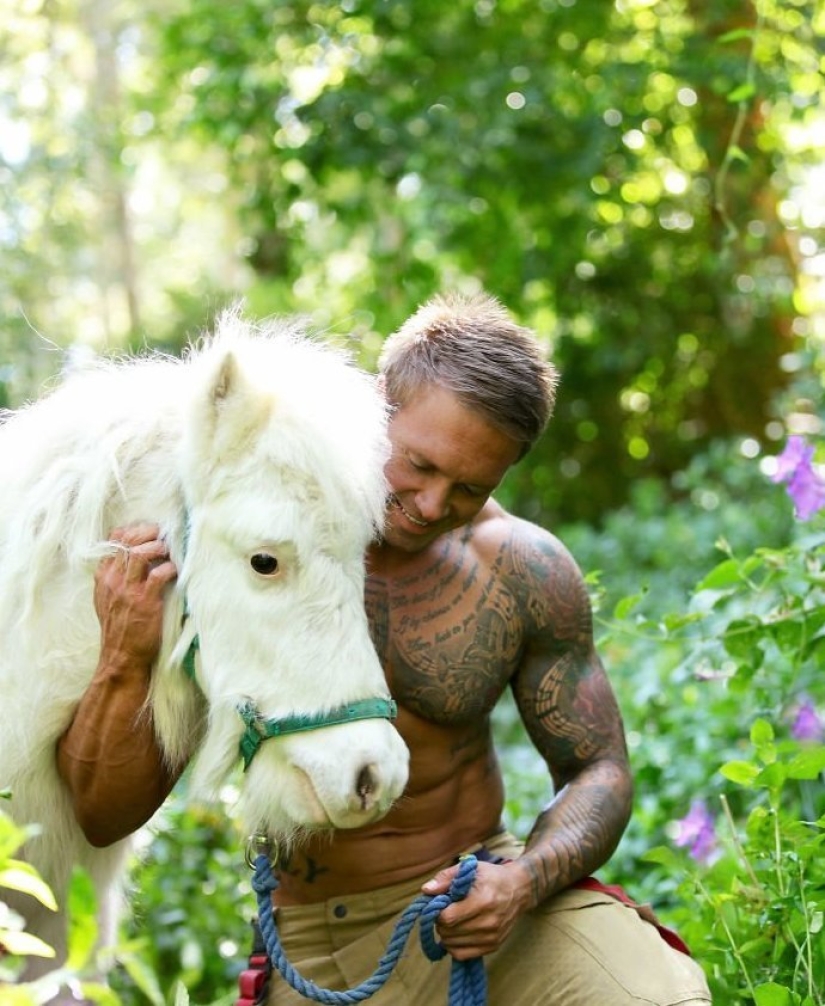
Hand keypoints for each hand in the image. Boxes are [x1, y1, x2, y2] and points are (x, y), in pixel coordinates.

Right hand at [95, 523, 177, 666]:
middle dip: (148, 532)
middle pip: (127, 540)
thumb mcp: (107, 599)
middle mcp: (112, 580)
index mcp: (103, 577)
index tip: (148, 531)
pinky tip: (175, 571)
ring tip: (168, 551)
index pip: (113, 540)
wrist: (121, 657)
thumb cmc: (119, 628)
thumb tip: (131, 556)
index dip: (132, 530)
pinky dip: (170, 568)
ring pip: (140, 553)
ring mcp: (127, 590)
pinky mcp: (145, 602)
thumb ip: (115, 577)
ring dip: (158, 547)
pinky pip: (159, 574)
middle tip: (162, 535)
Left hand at [421, 860, 529, 959]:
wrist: (519, 890)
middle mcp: (488, 922)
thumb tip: (426, 890)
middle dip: (440, 922)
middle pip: (448, 932)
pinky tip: (457, 933)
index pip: (448, 918)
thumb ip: (446, 878)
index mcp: (482, 901)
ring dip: (445, 934)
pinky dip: (453, 946)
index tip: (439, 904)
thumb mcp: (470, 868)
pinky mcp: (493, 946)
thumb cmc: (492, 877)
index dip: (437, 912)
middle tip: (445, 911)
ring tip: (451, 920)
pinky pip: (462, 955)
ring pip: (452, 945)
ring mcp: (492, 937)